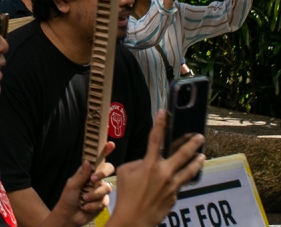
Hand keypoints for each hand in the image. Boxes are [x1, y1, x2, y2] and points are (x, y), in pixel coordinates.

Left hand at [50, 142, 115, 225]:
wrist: (70, 216)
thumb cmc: (67, 198)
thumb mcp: (72, 185)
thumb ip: (81, 174)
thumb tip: (87, 161)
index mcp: (87, 172)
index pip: (97, 160)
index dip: (105, 151)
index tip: (110, 144)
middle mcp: (96, 179)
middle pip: (108, 170)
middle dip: (103, 173)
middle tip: (94, 179)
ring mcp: (100, 190)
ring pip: (106, 187)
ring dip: (93, 194)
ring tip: (84, 198)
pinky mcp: (103, 201)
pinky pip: (104, 200)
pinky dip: (94, 204)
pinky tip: (86, 206)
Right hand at [109, 111, 204, 226]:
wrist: (134, 218)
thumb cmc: (126, 193)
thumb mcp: (126, 172)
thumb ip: (139, 163)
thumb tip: (148, 161)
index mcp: (149, 164)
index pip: (155, 139)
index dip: (160, 124)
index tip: (164, 112)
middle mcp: (164, 172)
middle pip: (182, 154)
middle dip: (192, 143)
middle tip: (199, 136)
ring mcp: (172, 185)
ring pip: (189, 170)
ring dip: (197, 161)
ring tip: (202, 154)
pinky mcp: (175, 196)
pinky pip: (180, 183)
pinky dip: (182, 178)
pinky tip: (184, 176)